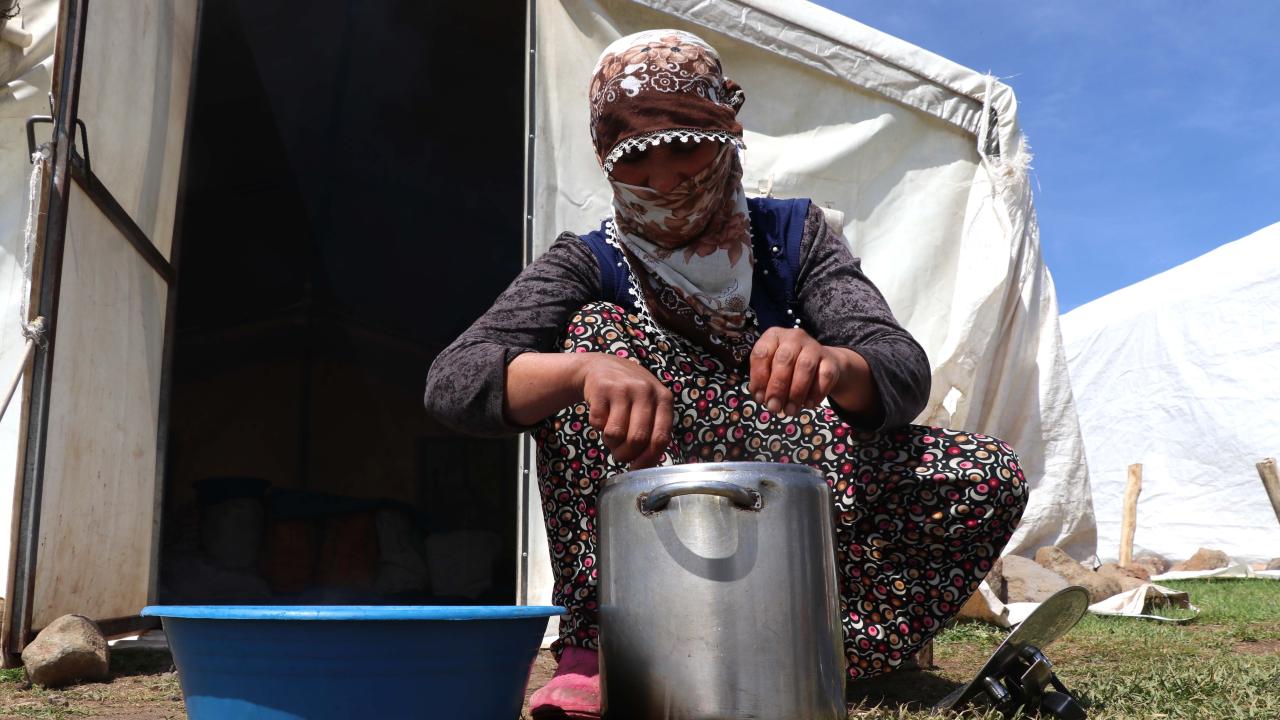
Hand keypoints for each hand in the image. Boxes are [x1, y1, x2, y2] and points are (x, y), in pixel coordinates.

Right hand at [579, 354, 673, 469]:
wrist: (602, 366)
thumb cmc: (630, 394)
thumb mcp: (650, 405)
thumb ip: (653, 429)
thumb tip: (647, 465)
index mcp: (664, 399)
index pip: (660, 438)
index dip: (648, 458)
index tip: (637, 468)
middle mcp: (646, 391)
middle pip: (637, 439)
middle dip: (626, 454)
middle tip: (620, 454)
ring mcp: (623, 388)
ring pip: (616, 434)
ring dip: (610, 442)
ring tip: (611, 434)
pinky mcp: (602, 389)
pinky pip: (598, 423)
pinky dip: (597, 427)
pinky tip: (602, 416)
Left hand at [748, 327, 841, 416]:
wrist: (821, 363)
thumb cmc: (788, 367)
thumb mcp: (771, 370)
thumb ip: (764, 382)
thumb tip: (762, 398)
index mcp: (774, 336)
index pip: (762, 354)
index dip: (759, 378)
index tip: (759, 398)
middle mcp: (794, 337)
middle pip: (784, 359)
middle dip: (777, 387)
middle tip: (774, 408)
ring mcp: (814, 346)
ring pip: (805, 367)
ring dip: (796, 392)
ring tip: (790, 411)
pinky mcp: (830, 360)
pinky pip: (824, 376)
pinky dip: (815, 393)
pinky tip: (808, 405)